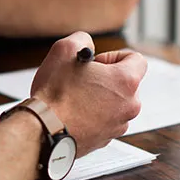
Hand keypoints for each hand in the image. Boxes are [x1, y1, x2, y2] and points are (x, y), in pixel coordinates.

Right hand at [31, 32, 146, 155]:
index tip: (97, 63)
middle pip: (125, 84)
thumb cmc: (54, 94)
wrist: (43, 131)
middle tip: (82, 80)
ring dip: (99, 98)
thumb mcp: (64, 50)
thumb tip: (86, 45)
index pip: (136, 59)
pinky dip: (92, 116)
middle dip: (105, 79)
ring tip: (74, 98)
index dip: (114, 56)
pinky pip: (104, 121)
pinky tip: (72, 113)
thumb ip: (82, 39)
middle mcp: (129, 105)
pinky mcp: (105, 140)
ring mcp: (118, 125)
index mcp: (125, 81)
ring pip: (114, 104)